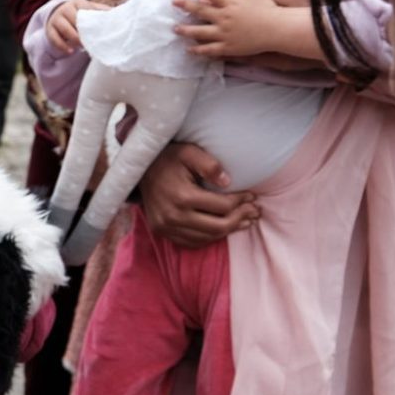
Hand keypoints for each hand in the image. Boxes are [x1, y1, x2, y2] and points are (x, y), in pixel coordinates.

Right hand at [44, 0, 107, 55]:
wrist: (60, 14)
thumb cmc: (80, 14)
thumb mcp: (91, 10)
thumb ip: (102, 11)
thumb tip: (118, 14)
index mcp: (78, 3)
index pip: (84, 9)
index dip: (90, 21)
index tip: (98, 31)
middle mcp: (65, 9)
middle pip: (73, 19)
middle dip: (82, 31)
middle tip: (91, 42)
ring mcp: (56, 19)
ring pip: (63, 29)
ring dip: (74, 39)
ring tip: (82, 47)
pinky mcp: (50, 30)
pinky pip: (54, 38)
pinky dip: (62, 46)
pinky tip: (71, 51)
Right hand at [137, 142, 256, 249]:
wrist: (139, 169)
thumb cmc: (168, 158)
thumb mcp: (189, 152)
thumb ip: (209, 164)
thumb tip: (228, 182)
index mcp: (182, 196)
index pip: (222, 206)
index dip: (242, 202)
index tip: (252, 196)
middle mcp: (173, 216)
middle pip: (218, 227)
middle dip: (240, 219)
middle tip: (254, 211)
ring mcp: (166, 227)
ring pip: (207, 238)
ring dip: (229, 231)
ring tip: (245, 221)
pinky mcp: (162, 232)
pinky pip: (192, 242)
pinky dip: (210, 238)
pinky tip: (223, 229)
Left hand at [173, 0, 293, 60]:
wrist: (277, 31)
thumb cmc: (268, 9)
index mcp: (231, 3)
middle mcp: (224, 18)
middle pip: (200, 11)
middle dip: (185, 5)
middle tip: (173, 2)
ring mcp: (224, 34)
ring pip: (200, 32)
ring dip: (186, 30)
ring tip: (175, 29)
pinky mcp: (228, 47)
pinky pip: (209, 50)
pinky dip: (198, 50)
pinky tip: (189, 50)